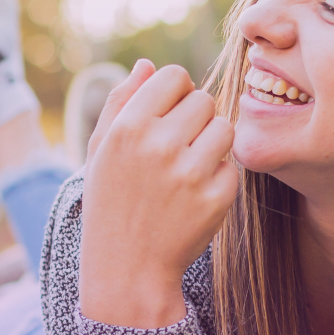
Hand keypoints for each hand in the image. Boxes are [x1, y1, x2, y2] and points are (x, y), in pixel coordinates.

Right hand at [79, 60, 239, 327]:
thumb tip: (148, 65)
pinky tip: (195, 196)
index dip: (175, 93)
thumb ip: (122, 102)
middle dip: (195, 119)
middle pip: (204, 99)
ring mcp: (190, 173)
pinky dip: (218, 179)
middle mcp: (159, 145)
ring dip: (212, 144)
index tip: (168, 115)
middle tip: (178, 147)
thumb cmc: (111, 202)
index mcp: (128, 127)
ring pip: (225, 129)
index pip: (174, 76)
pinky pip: (232, 166)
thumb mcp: (101, 151)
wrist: (126, 269)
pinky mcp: (216, 199)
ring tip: (189, 168)